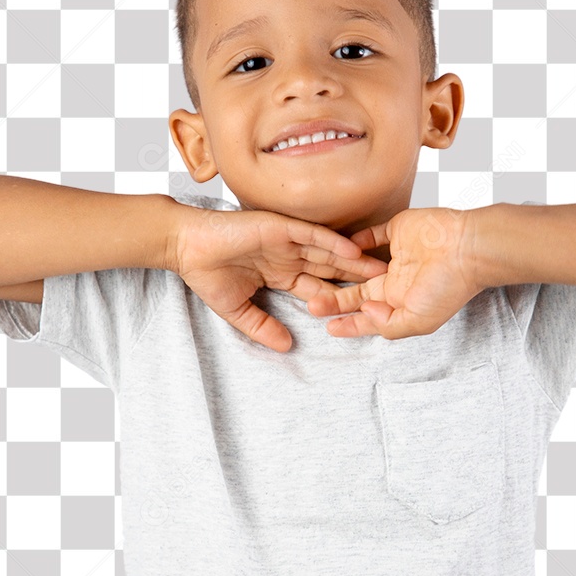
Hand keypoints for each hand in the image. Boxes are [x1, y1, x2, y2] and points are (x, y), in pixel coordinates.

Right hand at [172, 205, 388, 352]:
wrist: (186, 245)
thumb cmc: (207, 274)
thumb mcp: (238, 311)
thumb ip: (262, 328)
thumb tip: (287, 348)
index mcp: (282, 275)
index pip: (317, 289)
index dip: (340, 299)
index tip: (365, 312)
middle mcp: (289, 257)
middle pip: (331, 270)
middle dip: (358, 280)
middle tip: (389, 289)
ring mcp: (287, 241)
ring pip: (328, 252)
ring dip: (354, 261)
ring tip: (382, 270)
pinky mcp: (281, 227)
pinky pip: (313, 235)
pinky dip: (333, 243)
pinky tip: (353, 252)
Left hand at [305, 207, 481, 339]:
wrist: (468, 249)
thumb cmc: (449, 287)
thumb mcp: (418, 321)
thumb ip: (388, 325)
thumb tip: (364, 312)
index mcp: (402, 304)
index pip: (369, 318)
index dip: (349, 325)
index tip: (329, 328)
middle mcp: (397, 282)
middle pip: (358, 293)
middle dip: (335, 300)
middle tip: (310, 304)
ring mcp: (397, 256)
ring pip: (360, 266)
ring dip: (340, 272)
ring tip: (315, 276)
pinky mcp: (398, 230)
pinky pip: (373, 235)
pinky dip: (357, 239)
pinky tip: (339, 246)